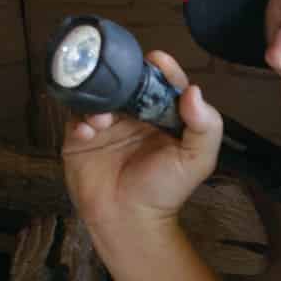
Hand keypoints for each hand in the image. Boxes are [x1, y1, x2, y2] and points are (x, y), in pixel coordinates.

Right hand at [59, 50, 222, 230]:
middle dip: (123, 78)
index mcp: (161, 116)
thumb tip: (194, 91)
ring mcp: (105, 124)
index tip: (157, 59)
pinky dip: (80, 119)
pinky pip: (75, 117)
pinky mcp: (80, 137)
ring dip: (99, 98)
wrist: (128, 221)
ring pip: (99, 96)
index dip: (161, 69)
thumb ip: (205, 127)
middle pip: (126, 82)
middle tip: (120, 81)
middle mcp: (132, 115)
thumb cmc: (163, 191)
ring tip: (103, 117)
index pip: (161, 83)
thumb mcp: (195, 160)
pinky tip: (89, 131)